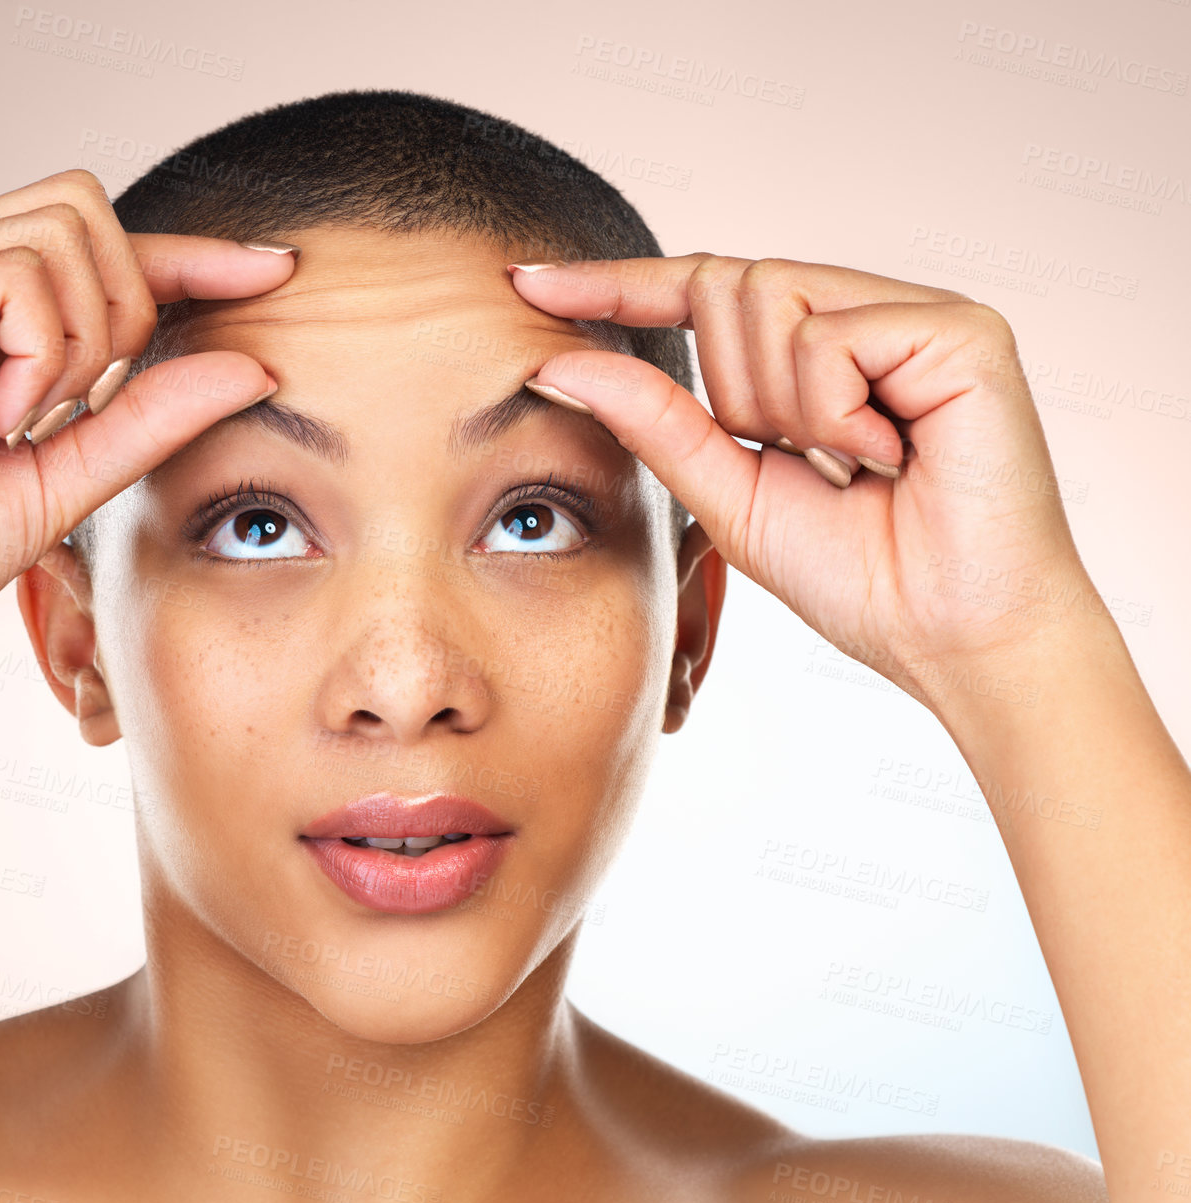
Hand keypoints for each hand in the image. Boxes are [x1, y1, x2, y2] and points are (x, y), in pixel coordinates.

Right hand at [0, 168, 291, 694]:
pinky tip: (7, 417)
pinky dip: (43, 350)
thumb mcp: (67, 478)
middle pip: (86, 207)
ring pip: (62, 227)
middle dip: (131, 300)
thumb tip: (256, 364)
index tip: (273, 271)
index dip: (189, 252)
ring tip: (33, 421)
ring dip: (86, 335)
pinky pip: (14, 276)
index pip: (93, 243)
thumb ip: (150, 417)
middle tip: (89, 404)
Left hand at [510, 255, 1099, 711]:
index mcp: (813, 352)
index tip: (523, 282)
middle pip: (725, 285)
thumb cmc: (858, 575)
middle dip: (734, 391)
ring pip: (768, 296)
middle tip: (810, 464)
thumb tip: (556, 362)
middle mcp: (864, 315)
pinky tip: (888, 456)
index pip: (697, 289)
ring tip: (856, 464)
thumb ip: (653, 421)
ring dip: (784, 408)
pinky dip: (834, 412)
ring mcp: (914, 313)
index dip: (613, 284)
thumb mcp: (727, 493)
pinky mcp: (961, 329)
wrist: (951, 638)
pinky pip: (832, 336)